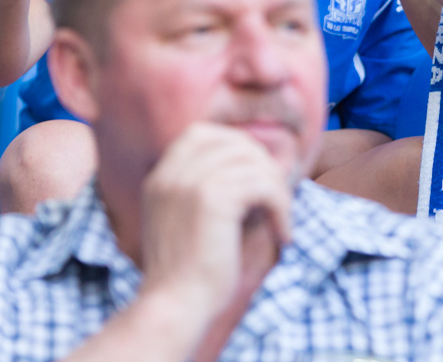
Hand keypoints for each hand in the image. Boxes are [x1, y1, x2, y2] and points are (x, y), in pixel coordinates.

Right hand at [136, 123, 292, 324]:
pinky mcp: (212, 199)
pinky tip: (283, 234)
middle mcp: (170, 174)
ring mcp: (189, 184)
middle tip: (276, 199)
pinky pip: (264, 185)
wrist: (173, 308)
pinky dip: (283, 208)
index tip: (256, 175)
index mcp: (159, 178)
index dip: (236, 146)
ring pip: (253, 163)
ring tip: (282, 219)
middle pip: (233, 142)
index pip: (200, 133)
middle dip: (263, 166)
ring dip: (277, 190)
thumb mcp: (185, 222)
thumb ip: (204, 190)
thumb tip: (258, 166)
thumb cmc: (188, 275)